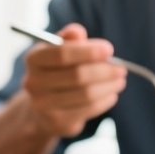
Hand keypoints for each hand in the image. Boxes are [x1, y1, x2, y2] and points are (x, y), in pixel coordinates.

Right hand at [19, 23, 126, 137]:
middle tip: (121, 68)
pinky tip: (111, 94)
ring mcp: (43, 105)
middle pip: (77, 75)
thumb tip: (77, 32)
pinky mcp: (57, 122)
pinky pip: (88, 109)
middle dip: (104, 71)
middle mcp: (33, 82)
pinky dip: (105, 101)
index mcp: (33, 59)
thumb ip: (69, 39)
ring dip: (108, 86)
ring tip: (119, 81)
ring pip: (86, 94)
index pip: (62, 54)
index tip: (109, 50)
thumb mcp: (58, 51)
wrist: (39, 109)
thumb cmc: (55, 72)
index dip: (88, 52)